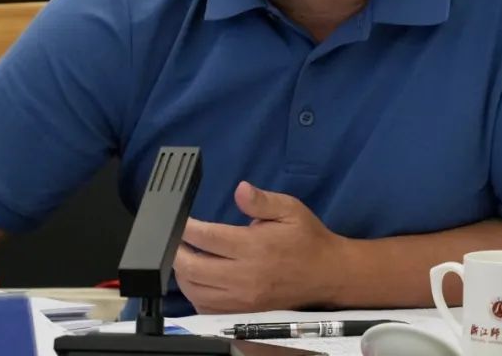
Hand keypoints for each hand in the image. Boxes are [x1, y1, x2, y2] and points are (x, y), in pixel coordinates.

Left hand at [173, 181, 349, 312]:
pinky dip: (195, 293)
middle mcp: (244, 276)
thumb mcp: (290, 209)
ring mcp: (241, 299)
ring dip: (182, 273)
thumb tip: (240, 189)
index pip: (207, 238)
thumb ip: (262, 200)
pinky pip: (206, 307)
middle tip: (175, 239)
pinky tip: (197, 279)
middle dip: (177, 251)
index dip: (186, 228)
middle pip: (192, 268)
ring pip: (195, 290)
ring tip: (184, 257)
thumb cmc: (306, 239)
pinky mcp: (242, 312)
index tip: (179, 220)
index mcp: (254, 247)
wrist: (327, 273)